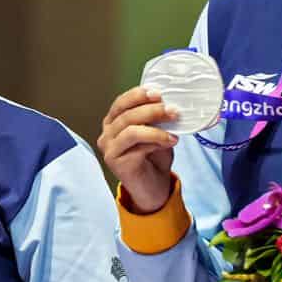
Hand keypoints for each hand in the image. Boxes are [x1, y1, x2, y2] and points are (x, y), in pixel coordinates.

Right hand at [97, 86, 178, 212]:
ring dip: (155, 126)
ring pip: (130, 129)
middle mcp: (107, 134)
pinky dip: (156, 141)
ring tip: (174, 127)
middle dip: (152, 109)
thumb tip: (168, 104)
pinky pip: (136, 146)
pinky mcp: (115, 162)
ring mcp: (109, 148)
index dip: (138, 95)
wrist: (153, 188)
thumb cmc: (154, 159)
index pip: (121, 103)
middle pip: (126, 115)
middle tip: (173, 110)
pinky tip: (169, 142)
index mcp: (114, 122)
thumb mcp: (157, 132)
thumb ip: (156, 119)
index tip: (158, 93)